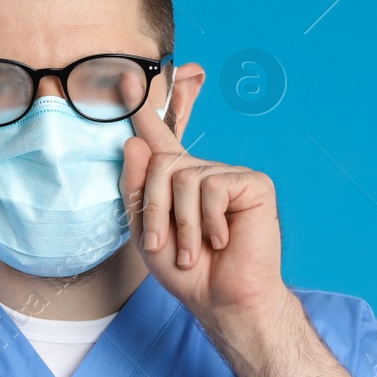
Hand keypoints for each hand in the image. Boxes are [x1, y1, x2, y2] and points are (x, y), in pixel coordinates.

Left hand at [119, 103, 288, 324]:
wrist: (223, 299)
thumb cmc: (188, 271)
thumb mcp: (147, 232)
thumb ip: (137, 189)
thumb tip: (135, 142)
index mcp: (178, 182)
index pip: (159, 139)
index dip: (142, 109)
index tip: (123, 77)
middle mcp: (203, 172)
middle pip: (161, 163)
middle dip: (156, 208)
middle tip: (165, 245)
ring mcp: (229, 175)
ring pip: (184, 177)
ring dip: (182, 223)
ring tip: (194, 250)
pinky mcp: (252, 184)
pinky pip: (213, 187)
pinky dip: (209, 221)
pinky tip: (223, 240)